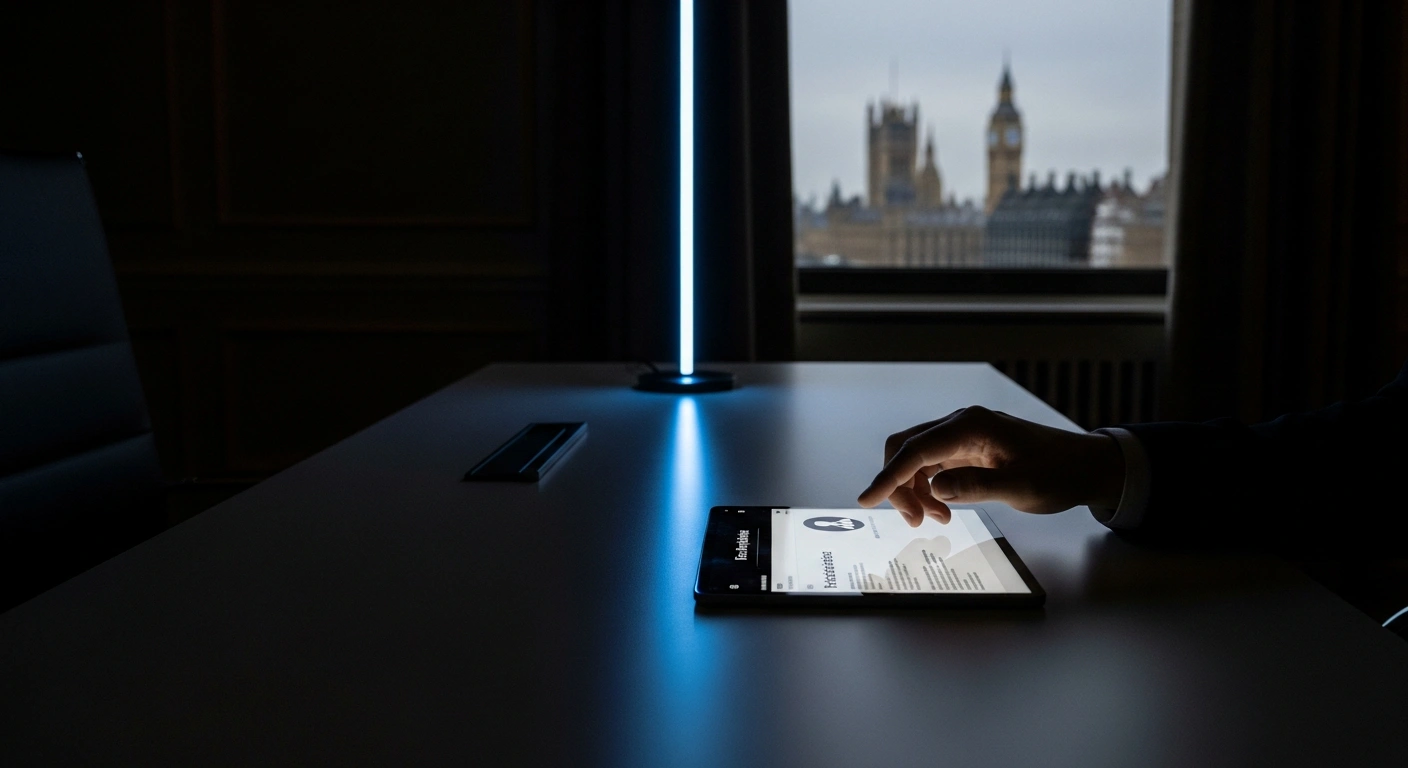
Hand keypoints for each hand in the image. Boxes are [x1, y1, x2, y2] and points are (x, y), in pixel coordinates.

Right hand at [857, 406, 1126, 526]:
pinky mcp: (966, 449)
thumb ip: (977, 486)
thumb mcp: (1022, 486)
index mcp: (970, 426)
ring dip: (915, 490)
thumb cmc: (1059, 473)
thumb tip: (936, 488)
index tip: (866, 498)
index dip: (888, 476)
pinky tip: (944, 508)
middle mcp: (960, 425)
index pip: (915, 449)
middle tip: (916, 521)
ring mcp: (962, 436)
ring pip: (916, 460)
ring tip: (936, 519)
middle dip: (900, 485)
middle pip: (906, 449)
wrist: (1085, 466)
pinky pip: (932, 466)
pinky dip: (929, 488)